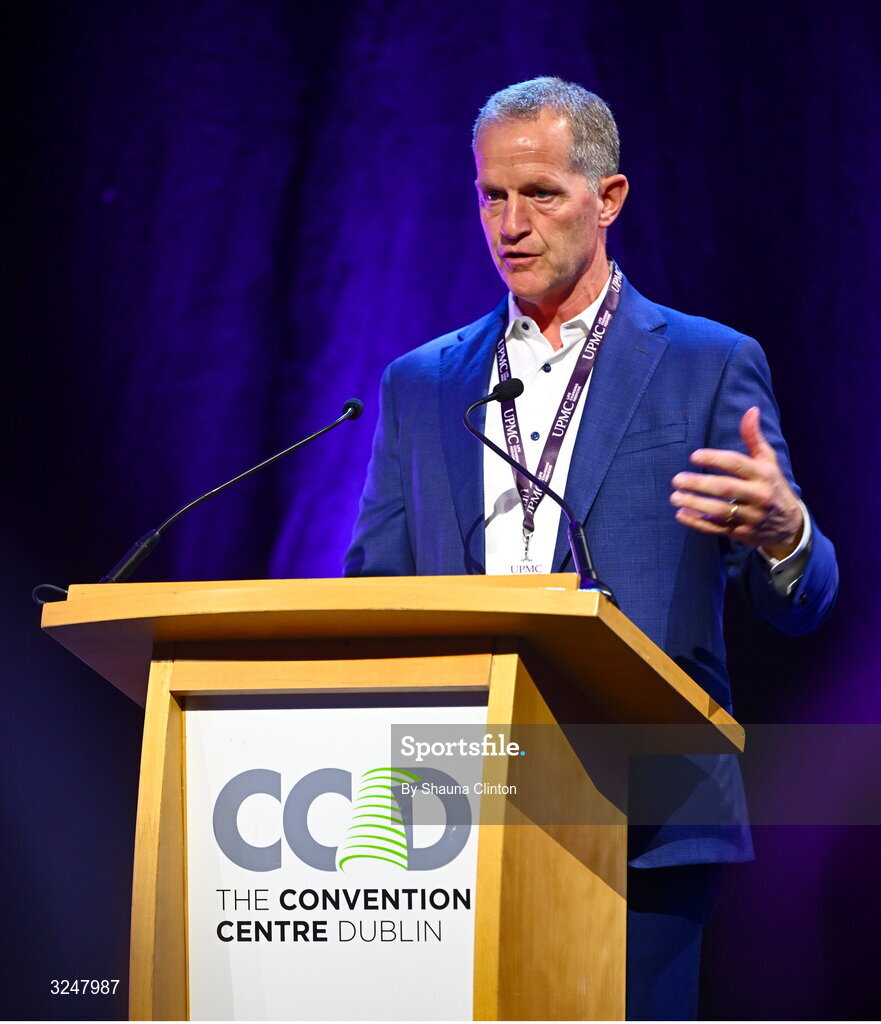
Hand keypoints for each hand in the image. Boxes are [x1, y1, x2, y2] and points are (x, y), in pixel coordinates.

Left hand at [670, 406, 803, 558]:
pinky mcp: (742, 534)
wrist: (790, 526)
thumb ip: (754, 438)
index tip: (693, 456)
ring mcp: (751, 517)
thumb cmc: (773, 486)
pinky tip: (681, 515)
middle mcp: (759, 496)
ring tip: (675, 497)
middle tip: (676, 479)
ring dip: (695, 504)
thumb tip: (751, 410)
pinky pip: (717, 529)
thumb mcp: (768, 462)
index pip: (737, 464)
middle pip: (726, 489)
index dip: (714, 458)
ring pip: (720, 511)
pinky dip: (698, 523)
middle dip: (699, 484)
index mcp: (764, 475)